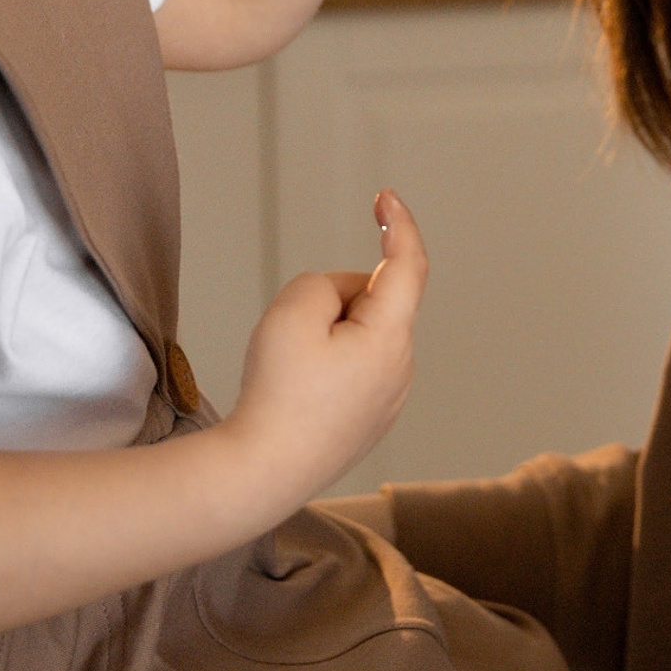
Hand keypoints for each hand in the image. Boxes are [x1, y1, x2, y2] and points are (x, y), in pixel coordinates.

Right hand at [223, 190, 428, 509]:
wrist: (263, 472)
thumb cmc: (278, 392)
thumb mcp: (294, 308)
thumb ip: (327, 282)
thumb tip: (349, 298)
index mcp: (390, 337)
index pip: (407, 264)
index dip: (399, 224)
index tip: (386, 198)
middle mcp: (402, 367)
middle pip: (375, 299)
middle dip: (335, 296)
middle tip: (293, 329)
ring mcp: (390, 397)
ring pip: (362, 333)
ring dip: (329, 330)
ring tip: (293, 370)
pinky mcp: (372, 417)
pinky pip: (355, 365)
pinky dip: (330, 359)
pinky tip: (300, 391)